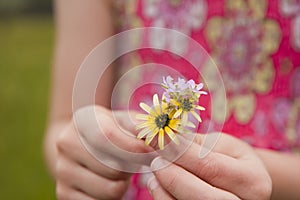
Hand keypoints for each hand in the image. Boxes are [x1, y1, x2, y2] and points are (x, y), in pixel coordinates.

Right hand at [55, 106, 152, 199]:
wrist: (82, 145)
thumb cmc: (112, 131)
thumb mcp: (124, 121)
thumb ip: (142, 126)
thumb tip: (162, 138)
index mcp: (82, 120)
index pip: (110, 137)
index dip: (136, 148)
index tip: (154, 152)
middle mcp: (66, 143)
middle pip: (114, 167)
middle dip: (132, 166)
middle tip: (135, 160)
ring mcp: (62, 170)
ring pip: (111, 189)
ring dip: (124, 182)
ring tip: (121, 170)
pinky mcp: (63, 193)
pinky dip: (113, 195)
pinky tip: (110, 180)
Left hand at [148, 133, 271, 199]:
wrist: (247, 182)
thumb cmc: (232, 159)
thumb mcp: (220, 144)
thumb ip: (193, 143)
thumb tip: (160, 136)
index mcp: (252, 179)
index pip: (210, 167)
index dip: (178, 152)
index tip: (154, 138)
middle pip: (203, 197)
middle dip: (173, 177)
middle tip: (155, 160)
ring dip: (164, 190)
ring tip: (155, 170)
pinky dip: (164, 198)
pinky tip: (157, 184)